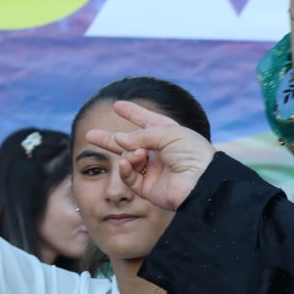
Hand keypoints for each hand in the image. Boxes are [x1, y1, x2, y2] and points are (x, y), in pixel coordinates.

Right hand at [84, 101, 213, 211]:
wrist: (202, 182)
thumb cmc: (193, 154)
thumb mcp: (169, 133)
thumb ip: (142, 134)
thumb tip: (120, 139)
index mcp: (170, 136)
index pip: (149, 121)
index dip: (134, 113)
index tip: (117, 105)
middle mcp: (160, 154)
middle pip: (130, 144)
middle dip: (110, 139)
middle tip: (90, 135)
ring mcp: (154, 171)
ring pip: (128, 159)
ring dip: (128, 154)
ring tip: (137, 155)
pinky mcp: (148, 188)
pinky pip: (129, 177)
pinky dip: (125, 170)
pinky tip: (126, 163)